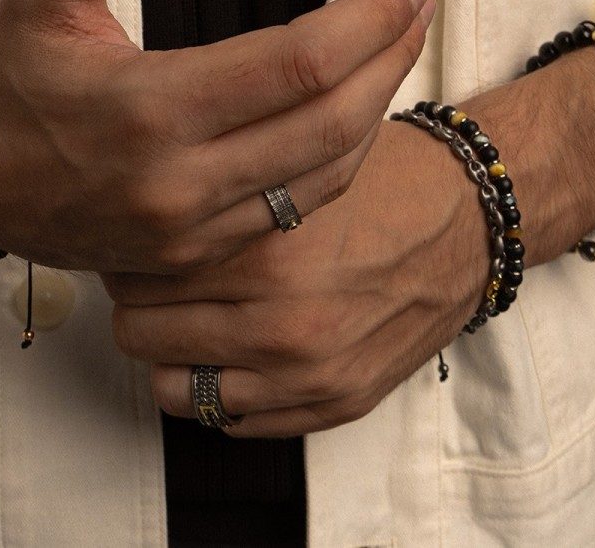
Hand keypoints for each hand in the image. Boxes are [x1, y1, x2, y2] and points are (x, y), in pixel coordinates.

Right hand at [0, 0, 434, 272]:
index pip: (294, 66)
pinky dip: (336, 161)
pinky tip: (350, 116)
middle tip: (418, 10)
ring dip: (374, 113)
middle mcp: (176, 182)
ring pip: (323, 178)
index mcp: (146, 108)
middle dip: (389, 61)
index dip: (366, 22)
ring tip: (398, 53)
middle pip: (328, 125)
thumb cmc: (10, 76)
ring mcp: (189, 230)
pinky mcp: (194, 255)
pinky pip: (292, 211)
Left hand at [104, 121, 487, 436]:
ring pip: (173, 389)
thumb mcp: (291, 173)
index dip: (126, 255)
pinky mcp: (332, 406)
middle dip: (138, 303)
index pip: (138, 274)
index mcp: (264, 256)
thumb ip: (216, 203)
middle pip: (141, 332)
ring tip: (187, 321)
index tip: (133, 244)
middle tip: (153, 282)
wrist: (468, 221)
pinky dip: (216, 389)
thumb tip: (135, 218)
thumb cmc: (377, 185)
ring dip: (169, 355)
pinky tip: (229, 351)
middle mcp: (281, 324)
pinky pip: (229, 422)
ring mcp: (307, 376)